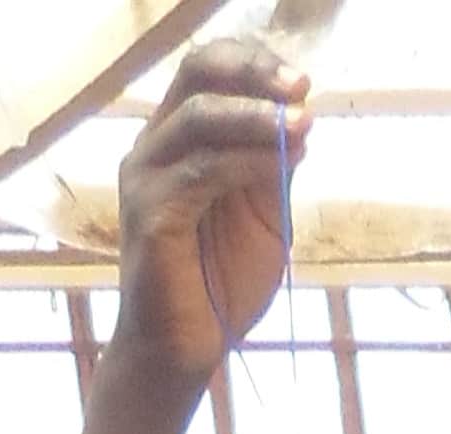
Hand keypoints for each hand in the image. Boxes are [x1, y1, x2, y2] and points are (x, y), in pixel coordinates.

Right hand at [112, 40, 310, 382]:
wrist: (184, 351)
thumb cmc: (220, 285)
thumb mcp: (262, 216)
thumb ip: (273, 169)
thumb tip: (300, 120)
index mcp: (177, 138)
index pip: (207, 71)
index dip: (254, 63)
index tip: (303, 81)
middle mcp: (154, 146)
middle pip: (196, 74)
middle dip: (254, 72)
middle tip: (302, 87)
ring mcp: (146, 177)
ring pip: (198, 117)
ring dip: (257, 117)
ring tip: (304, 124)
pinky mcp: (150, 213)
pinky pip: (201, 170)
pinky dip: (247, 161)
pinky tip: (284, 165)